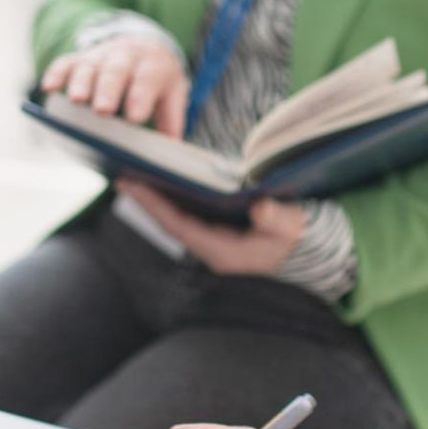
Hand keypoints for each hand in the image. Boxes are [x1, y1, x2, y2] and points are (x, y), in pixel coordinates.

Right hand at [41, 36, 188, 136]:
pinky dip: (55, 73)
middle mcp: (126, 56)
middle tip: (102, 111)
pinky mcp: (79, 58)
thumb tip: (170, 159)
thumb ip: (171, 122)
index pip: (148, 79)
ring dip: (81, 83)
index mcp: (153, 65)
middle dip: (108, 90)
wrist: (144, 44)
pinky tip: (49, 88)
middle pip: (116, 71)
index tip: (135, 118)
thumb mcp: (173, 94)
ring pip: (89, 67)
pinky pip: (66, 62)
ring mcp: (100, 56)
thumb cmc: (157, 79)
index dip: (141, 97)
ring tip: (76, 101)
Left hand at [117, 181, 303, 275]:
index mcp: (221, 251)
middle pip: (169, 222)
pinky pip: (185, 216)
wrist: (305, 254)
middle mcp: (210, 249)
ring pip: (175, 220)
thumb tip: (261, 206)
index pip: (178, 226)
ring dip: (155, 200)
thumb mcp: (290, 228)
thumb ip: (276, 219)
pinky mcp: (216, 234)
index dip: (153, 205)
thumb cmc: (297, 241)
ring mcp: (211, 243)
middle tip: (122, 176)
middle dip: (146, 200)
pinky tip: (161, 183)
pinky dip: (171, 200)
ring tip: (134, 174)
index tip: (131, 185)